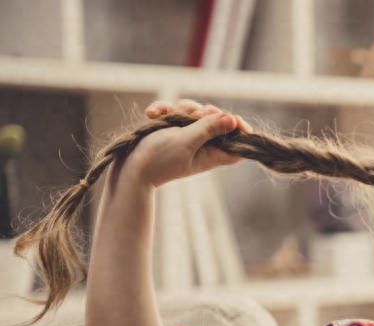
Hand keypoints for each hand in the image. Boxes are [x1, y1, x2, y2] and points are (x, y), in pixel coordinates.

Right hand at [122, 99, 251, 187]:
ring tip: (168, 114)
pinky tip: (152, 113)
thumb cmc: (159, 159)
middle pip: (218, 120)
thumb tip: (232, 119)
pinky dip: (164, 108)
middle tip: (195, 114)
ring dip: (181, 108)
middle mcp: (204, 144)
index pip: (239, 142)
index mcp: (214, 153)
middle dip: (204, 112)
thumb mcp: (186, 142)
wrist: (131, 166)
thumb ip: (208, 129)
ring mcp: (188, 135)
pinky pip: (175, 110)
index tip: (231, 118)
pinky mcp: (173, 128)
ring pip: (195, 111)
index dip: (241, 129)